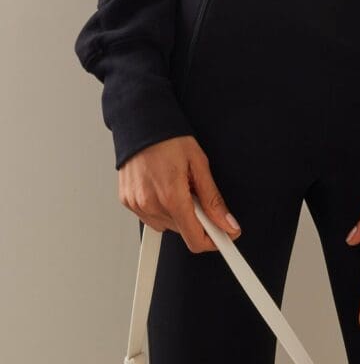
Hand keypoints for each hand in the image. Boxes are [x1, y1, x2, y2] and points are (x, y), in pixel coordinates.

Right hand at [117, 135, 241, 252]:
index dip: (213, 241)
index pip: (195, 239)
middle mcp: (151, 204)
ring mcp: (137, 205)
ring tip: (177, 185)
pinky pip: (152, 218)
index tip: (225, 237)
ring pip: (168, 226)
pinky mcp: (128, 202)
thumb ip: (213, 199)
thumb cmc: (168, 138)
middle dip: (196, 218)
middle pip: (183, 232)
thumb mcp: (199, 164)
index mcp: (172, 196)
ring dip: (178, 213)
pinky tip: (162, 187)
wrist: (140, 122)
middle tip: (196, 192)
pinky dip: (162, 208)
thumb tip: (227, 223)